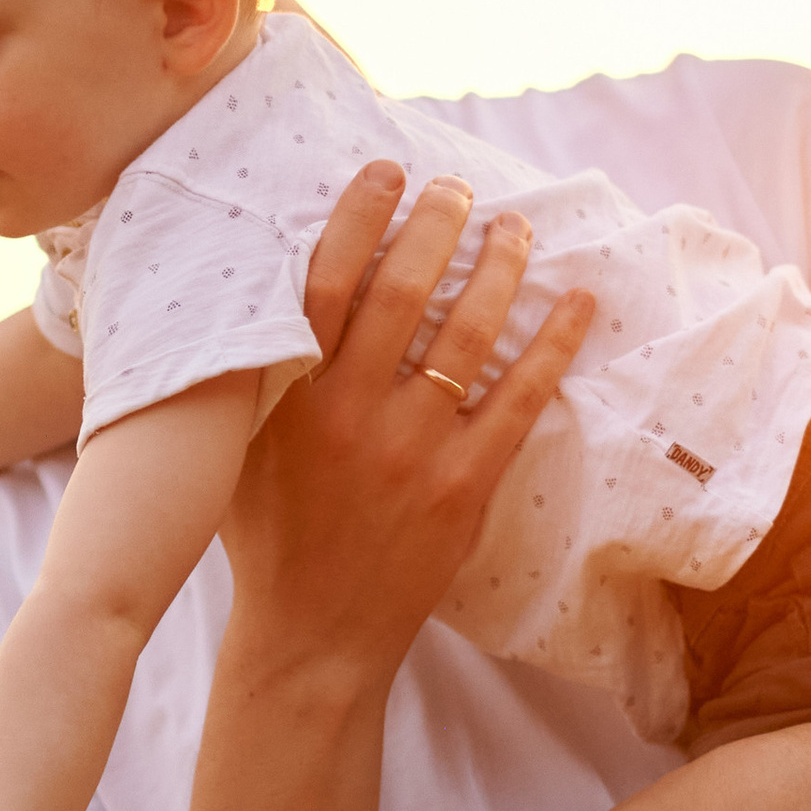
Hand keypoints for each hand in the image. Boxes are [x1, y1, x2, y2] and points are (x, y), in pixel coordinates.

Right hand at [220, 165, 597, 678]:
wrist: (311, 638)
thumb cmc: (265, 539)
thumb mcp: (233, 449)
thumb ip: (246, 376)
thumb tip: (253, 287)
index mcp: (289, 398)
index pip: (326, 283)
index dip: (359, 218)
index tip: (386, 172)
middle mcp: (351, 414)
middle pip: (402, 293)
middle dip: (435, 227)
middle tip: (458, 187)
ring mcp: (414, 450)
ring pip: (467, 336)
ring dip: (497, 270)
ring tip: (514, 228)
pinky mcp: (464, 487)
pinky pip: (519, 400)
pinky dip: (552, 345)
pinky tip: (576, 302)